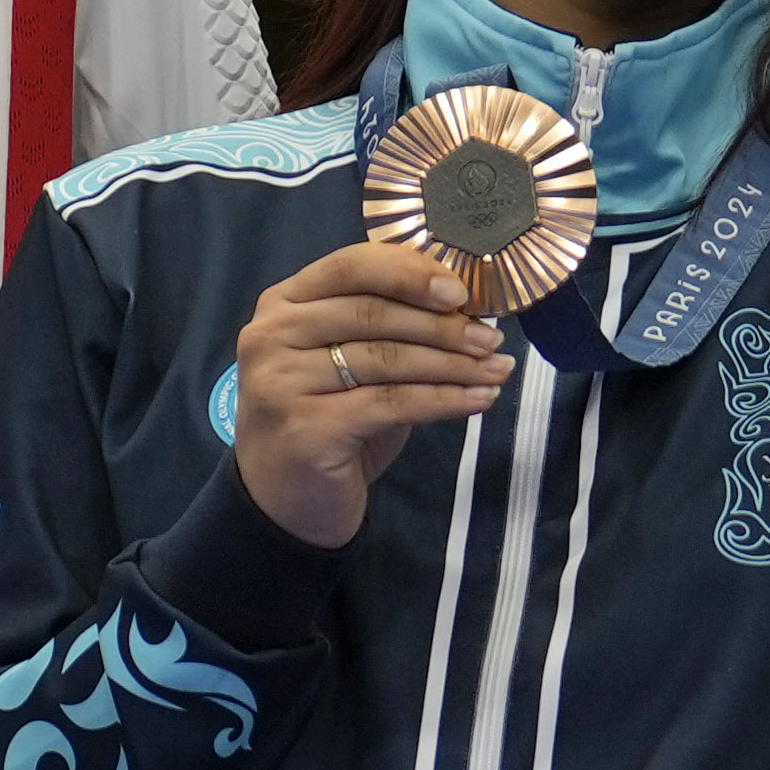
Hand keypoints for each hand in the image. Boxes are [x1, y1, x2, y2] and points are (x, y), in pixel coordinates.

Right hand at [230, 236, 512, 548]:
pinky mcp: (307, 428)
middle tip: (492, 340)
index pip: (350, 266)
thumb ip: (387, 327)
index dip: (410, 272)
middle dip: (443, 326)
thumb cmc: (326, 423)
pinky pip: (392, 404)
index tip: (460, 291)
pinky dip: (443, 399)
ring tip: (497, 370)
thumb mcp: (349, 362)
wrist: (285, 503)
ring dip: (453, 365)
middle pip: (373, 313)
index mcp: (282, 304)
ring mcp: (282, 382)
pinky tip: (478, 400)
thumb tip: (465, 307)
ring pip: (387, 359)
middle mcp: (272, 336)